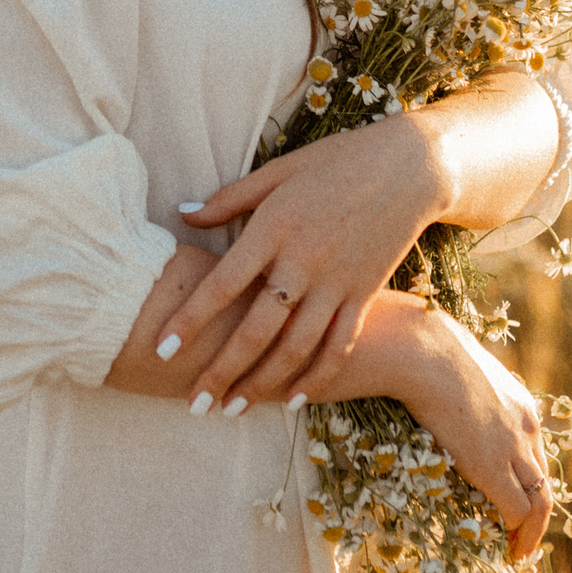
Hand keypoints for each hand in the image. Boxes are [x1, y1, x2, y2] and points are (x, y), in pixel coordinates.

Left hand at [160, 117, 448, 411]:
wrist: (410, 167)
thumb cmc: (336, 162)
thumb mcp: (279, 171)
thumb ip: (230, 199)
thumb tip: (182, 214)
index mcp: (275, 227)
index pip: (223, 284)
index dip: (190, 319)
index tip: (161, 349)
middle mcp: (304, 261)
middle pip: (256, 329)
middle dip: (221, 371)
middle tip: (193, 403)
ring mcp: (337, 283)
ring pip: (295, 347)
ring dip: (261, 383)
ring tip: (231, 410)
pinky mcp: (364, 295)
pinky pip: (338, 345)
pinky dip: (316, 377)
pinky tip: (292, 400)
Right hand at [328, 295, 552, 560]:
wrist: (422, 350)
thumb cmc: (424, 349)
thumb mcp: (453, 367)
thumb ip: (454, 384)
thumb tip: (426, 381)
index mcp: (518, 402)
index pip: (533, 450)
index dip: (527, 479)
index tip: (517, 497)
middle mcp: (526, 425)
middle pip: (543, 477)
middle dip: (537, 510)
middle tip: (523, 534)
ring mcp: (513, 447)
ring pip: (540, 499)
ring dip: (532, 528)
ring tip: (519, 549)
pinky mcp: (494, 467)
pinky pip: (517, 509)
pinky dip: (517, 531)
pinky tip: (507, 545)